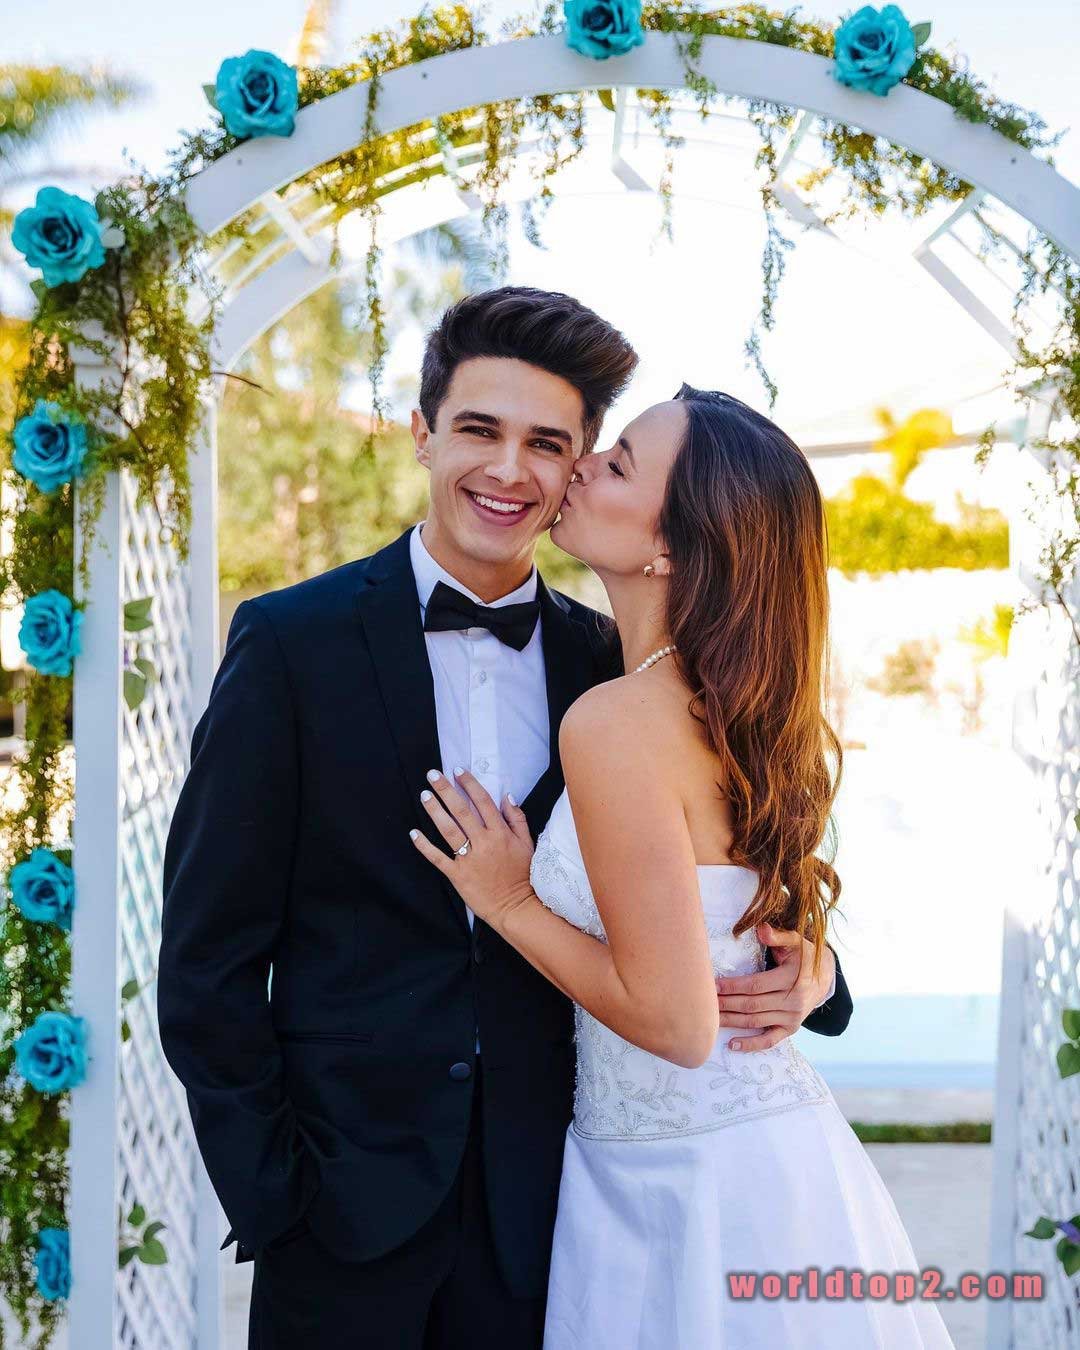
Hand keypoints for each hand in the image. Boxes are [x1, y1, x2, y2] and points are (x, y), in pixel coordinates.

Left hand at [409, 769, 535, 926]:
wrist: (516, 907)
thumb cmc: (523, 875)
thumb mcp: (527, 844)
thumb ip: (517, 819)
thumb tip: (507, 796)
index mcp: (500, 833)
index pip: (483, 801)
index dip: (469, 784)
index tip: (457, 770)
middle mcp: (484, 842)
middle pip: (462, 811)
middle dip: (446, 790)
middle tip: (432, 775)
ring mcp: (469, 859)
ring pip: (449, 830)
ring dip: (435, 811)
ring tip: (424, 795)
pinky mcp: (458, 875)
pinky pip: (438, 858)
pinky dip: (425, 846)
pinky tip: (414, 832)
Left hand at [715, 923, 835, 1052]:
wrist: (824, 978)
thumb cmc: (803, 956)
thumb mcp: (795, 941)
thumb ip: (777, 936)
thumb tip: (761, 929)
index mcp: (792, 978)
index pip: (756, 985)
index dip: (734, 986)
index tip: (714, 985)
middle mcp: (794, 1001)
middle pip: (752, 1005)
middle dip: (727, 1004)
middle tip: (705, 1003)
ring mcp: (793, 1018)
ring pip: (756, 1021)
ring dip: (731, 1021)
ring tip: (710, 1020)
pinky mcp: (790, 1029)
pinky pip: (769, 1040)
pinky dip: (751, 1044)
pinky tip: (732, 1044)